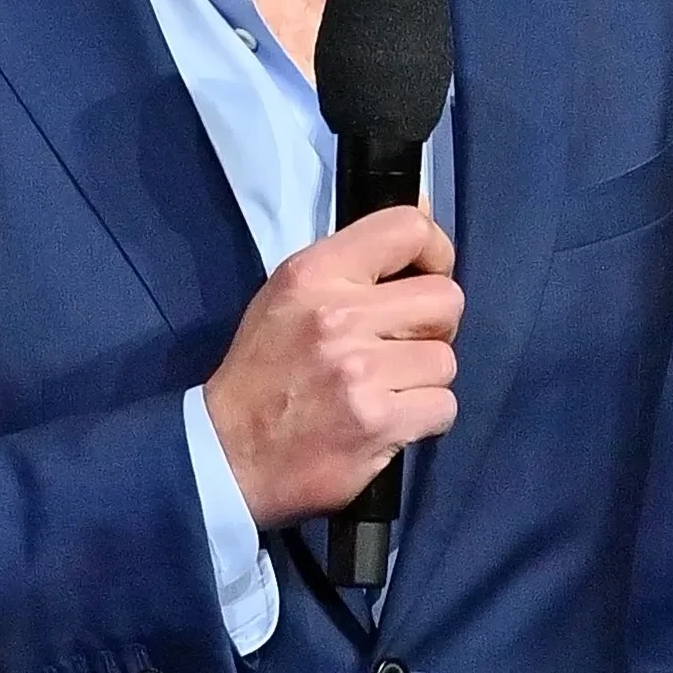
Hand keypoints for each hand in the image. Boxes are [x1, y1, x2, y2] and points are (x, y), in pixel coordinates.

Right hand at [204, 206, 461, 530]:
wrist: (227, 453)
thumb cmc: (263, 372)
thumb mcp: (289, 296)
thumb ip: (352, 263)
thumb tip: (423, 219)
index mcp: (313, 274)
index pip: (406, 228)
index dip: (435, 250)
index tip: (427, 273)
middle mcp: (338, 316)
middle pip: (445, 299)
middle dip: (434, 326)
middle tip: (403, 345)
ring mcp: (360, 373)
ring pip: (445, 359)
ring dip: (424, 379)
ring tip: (386, 389)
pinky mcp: (378, 423)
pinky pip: (442, 407)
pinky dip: (423, 418)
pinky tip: (389, 420)